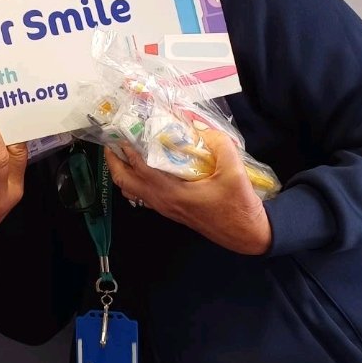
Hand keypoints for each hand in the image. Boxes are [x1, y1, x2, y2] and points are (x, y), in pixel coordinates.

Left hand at [105, 128, 272, 255]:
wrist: (248, 234)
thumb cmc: (239, 206)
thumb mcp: (234, 171)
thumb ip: (219, 144)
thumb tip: (202, 127)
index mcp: (173, 193)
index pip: (140, 169)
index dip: (127, 150)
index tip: (121, 131)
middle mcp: (164, 202)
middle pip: (126, 183)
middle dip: (114, 162)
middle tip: (113, 141)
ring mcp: (166, 208)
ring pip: (133, 191)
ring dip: (124, 171)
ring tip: (126, 150)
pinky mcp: (172, 211)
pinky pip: (144, 195)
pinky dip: (137, 180)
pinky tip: (148, 165)